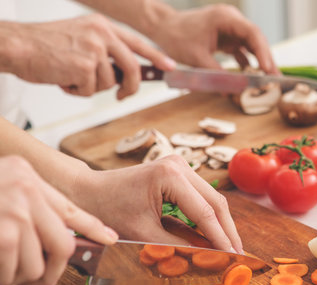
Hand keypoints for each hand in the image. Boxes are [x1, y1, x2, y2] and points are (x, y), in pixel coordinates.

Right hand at [0, 14, 175, 98]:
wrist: (18, 46)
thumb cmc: (45, 46)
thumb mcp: (80, 38)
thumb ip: (104, 51)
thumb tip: (123, 75)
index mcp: (102, 27)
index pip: (137, 43)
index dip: (156, 56)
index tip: (169, 67)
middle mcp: (102, 35)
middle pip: (132, 68)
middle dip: (130, 87)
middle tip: (122, 96)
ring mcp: (94, 50)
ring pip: (109, 83)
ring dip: (91, 87)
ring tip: (70, 76)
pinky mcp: (85, 66)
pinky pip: (91, 91)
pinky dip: (77, 92)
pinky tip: (63, 79)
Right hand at [0, 156, 117, 284]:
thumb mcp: (8, 188)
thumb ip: (34, 205)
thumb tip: (70, 233)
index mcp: (27, 178)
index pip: (71, 208)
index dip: (93, 228)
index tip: (110, 240)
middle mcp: (24, 189)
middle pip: (62, 243)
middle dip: (54, 270)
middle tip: (40, 281)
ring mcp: (12, 210)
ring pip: (37, 261)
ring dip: (22, 278)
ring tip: (8, 276)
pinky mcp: (1, 232)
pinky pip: (12, 269)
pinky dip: (5, 279)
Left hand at [72, 155, 242, 253]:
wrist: (89, 191)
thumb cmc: (109, 211)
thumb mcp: (143, 234)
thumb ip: (178, 246)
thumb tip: (208, 258)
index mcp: (169, 176)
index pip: (205, 212)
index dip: (221, 238)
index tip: (234, 258)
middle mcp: (179, 165)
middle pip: (216, 201)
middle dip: (227, 231)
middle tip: (239, 255)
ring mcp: (180, 165)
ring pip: (212, 198)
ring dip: (221, 223)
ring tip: (230, 247)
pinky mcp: (178, 171)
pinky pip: (202, 196)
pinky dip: (209, 216)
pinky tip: (216, 233)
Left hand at [148, 4, 278, 73]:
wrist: (162, 29)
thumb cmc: (175, 38)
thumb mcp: (196, 59)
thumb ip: (216, 74)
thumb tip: (233, 91)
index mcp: (225, 18)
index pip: (252, 34)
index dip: (263, 53)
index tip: (269, 70)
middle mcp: (231, 20)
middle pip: (256, 40)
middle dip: (266, 60)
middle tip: (276, 79)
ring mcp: (230, 29)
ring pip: (251, 46)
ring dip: (259, 62)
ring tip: (269, 80)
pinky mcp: (226, 38)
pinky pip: (242, 50)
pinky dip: (248, 63)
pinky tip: (253, 77)